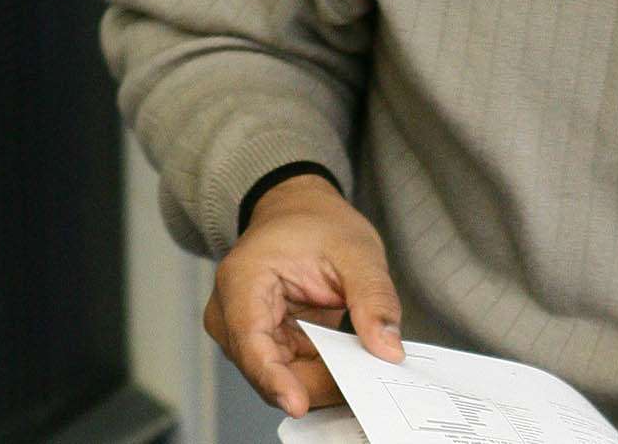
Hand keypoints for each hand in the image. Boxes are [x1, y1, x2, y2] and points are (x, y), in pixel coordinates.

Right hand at [203, 173, 404, 416]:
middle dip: (316, 381)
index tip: (298, 403)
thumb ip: (374, 298)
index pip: (251, 341)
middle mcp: (231, 314)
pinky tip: (350, 361)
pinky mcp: (265, 346)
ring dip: (323, 379)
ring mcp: (245, 334)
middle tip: (367, 378)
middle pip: (268, 370)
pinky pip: (293, 374)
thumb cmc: (317, 224)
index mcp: (242, 280)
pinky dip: (323, 373)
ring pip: (283, 380)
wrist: (300, 214)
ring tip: (363, 362)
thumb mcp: (357, 251)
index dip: (274, 377)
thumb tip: (387, 349)